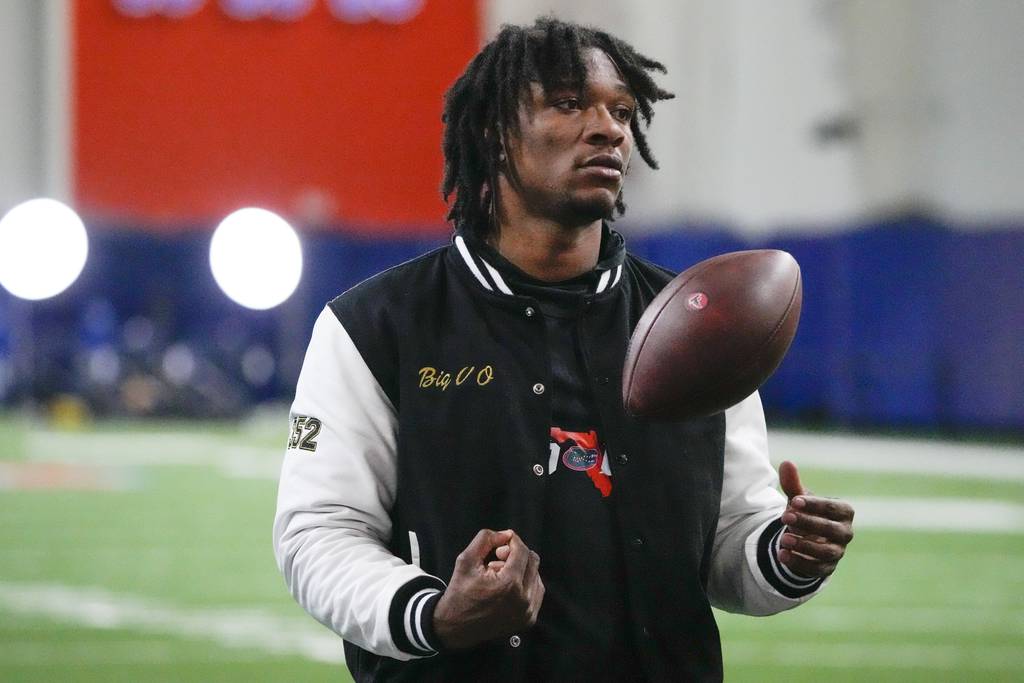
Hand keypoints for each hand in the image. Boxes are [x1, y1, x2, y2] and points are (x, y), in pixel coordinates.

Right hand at [432, 529, 544, 649]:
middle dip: (516, 554)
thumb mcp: (466, 560)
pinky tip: (507, 586)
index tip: (501, 542)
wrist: (455, 627)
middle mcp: (523, 600)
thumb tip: (507, 535)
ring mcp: (528, 612)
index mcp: (509, 585)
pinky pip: (536, 591)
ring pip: (536, 575)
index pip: (522, 551)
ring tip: (499, 575)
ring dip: (520, 569)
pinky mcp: (529, 619)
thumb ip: (486, 539)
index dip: (512, 541)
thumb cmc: (460, 593)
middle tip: (498, 557)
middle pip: (532, 562)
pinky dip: (525, 583)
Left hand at [777, 461, 853, 578]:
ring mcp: (838, 552)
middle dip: (808, 523)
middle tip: (785, 517)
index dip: (814, 505)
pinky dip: (799, 563)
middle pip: (832, 530)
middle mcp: (845, 532)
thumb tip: (786, 463)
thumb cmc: (805, 512)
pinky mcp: (827, 568)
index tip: (793, 501)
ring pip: (827, 552)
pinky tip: (782, 555)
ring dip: (804, 546)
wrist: (804, 537)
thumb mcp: (798, 498)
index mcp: (843, 512)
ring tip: (783, 539)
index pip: (832, 508)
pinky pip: (817, 569)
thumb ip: (793, 483)